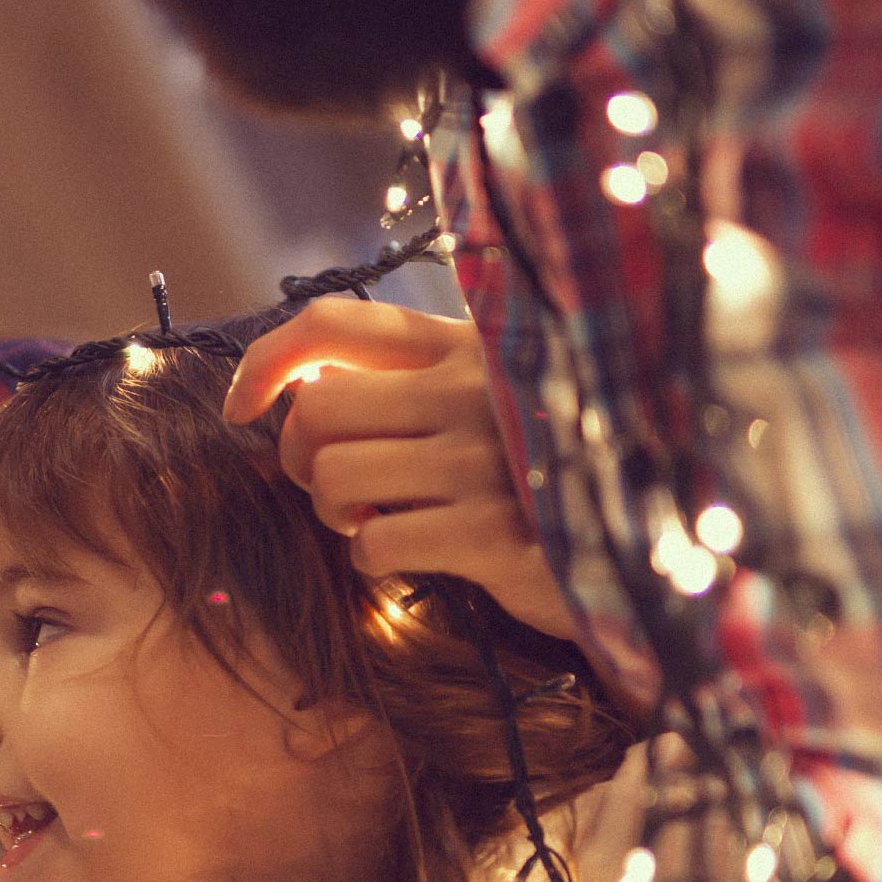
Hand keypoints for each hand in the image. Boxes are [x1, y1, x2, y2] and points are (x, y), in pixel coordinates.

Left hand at [223, 297, 580, 645]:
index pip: (335, 323)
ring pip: (334, 477)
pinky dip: (372, 557)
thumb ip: (404, 383)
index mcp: (466, 347)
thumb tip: (297, 390)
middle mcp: (475, 389)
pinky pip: (375, 543)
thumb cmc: (540, 475)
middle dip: (300, 459)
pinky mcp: (493, 533)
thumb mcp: (486, 402)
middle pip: (316, 408)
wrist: (640, 554)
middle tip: (334, 488)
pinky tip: (412, 556)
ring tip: (379, 520)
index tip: (241, 407)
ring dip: (335, 513)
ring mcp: (487, 459)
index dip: (265, 360)